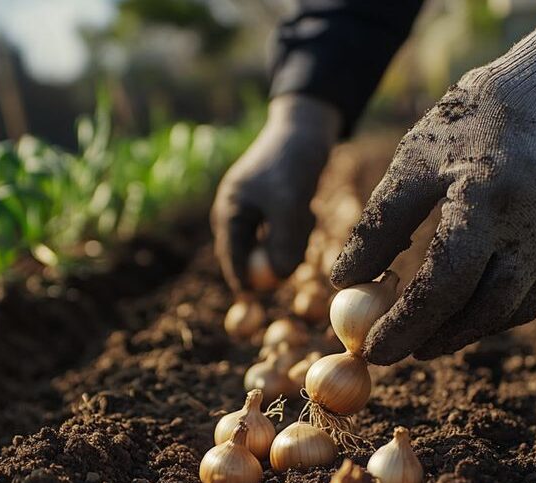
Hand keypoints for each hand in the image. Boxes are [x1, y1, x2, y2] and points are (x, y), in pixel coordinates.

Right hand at [212, 94, 341, 290]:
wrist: (305, 130)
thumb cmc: (293, 164)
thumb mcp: (290, 204)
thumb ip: (283, 242)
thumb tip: (277, 278)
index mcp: (229, 211)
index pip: (231, 258)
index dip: (246, 281)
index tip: (262, 299)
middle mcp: (235, 214)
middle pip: (252, 257)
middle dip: (277, 255)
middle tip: (301, 236)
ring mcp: (253, 213)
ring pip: (272, 248)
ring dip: (292, 240)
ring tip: (306, 213)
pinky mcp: (270, 210)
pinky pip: (284, 236)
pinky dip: (297, 229)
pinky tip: (306, 208)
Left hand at [330, 9, 535, 363]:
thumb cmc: (474, 121)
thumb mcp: (415, 159)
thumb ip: (379, 223)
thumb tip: (344, 283)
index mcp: (488, 201)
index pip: (443, 284)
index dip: (404, 323)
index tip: (369, 349)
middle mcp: (534, 231)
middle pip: (482, 310)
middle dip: (433, 338)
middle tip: (391, 352)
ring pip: (509, 311)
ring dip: (462, 331)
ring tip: (420, 337)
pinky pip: (529, 298)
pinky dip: (492, 313)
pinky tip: (462, 311)